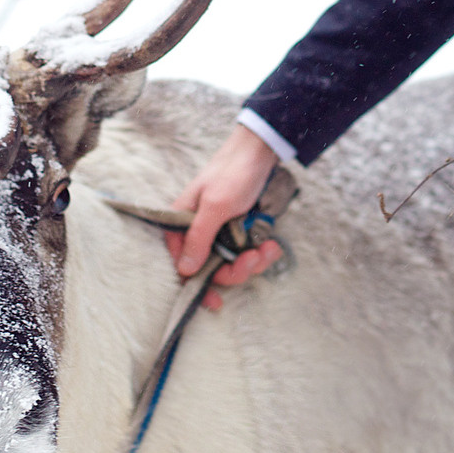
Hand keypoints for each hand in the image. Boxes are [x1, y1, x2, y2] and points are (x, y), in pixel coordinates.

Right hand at [167, 124, 285, 311]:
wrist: (263, 150)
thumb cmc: (234, 172)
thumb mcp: (215, 206)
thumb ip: (198, 238)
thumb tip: (183, 270)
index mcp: (183, 222)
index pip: (181, 263)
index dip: (196, 285)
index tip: (215, 301)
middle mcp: (200, 229)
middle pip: (211, 268)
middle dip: (235, 270)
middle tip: (253, 259)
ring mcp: (222, 230)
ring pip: (232, 263)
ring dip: (253, 262)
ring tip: (268, 248)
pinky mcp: (241, 229)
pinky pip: (248, 252)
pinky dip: (262, 252)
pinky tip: (272, 244)